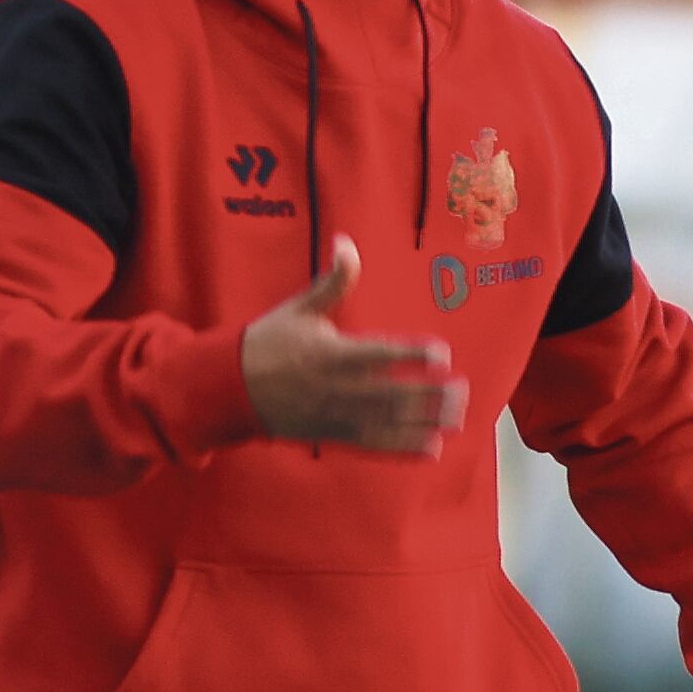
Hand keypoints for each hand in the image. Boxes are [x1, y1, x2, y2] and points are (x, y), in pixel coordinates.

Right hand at [242, 238, 467, 455]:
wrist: (230, 387)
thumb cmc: (267, 342)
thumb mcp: (300, 308)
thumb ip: (333, 281)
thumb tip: (346, 242)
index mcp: (333, 353)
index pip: (381, 354)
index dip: (413, 354)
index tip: (442, 354)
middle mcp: (339, 388)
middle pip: (393, 393)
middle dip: (430, 394)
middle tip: (462, 391)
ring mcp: (337, 415)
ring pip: (389, 422)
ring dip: (425, 421)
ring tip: (457, 419)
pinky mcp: (334, 435)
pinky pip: (374, 444)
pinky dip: (404, 448)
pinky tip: (432, 449)